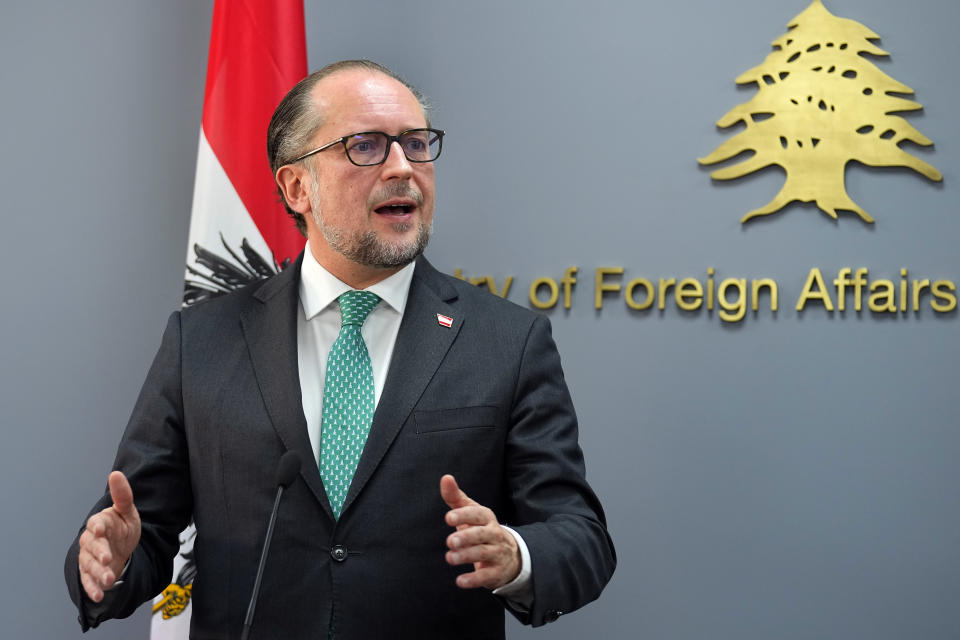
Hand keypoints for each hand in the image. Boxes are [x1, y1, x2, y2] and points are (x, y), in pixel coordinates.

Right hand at [77, 471, 140, 601]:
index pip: (96, 523)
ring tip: (109, 579)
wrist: (121, 548)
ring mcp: (89, 557)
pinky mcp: (90, 573)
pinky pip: (88, 581)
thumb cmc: (122, 527)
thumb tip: (116, 474)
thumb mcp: (128, 512)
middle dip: (99, 553)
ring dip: (98, 573)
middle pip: (92, 547)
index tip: (100, 529)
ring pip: (89, 565)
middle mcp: (91, 540)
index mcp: (100, 523)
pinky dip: (92, 588)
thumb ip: (123, 496)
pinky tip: (100, 594)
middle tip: (107, 559)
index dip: (97, 527)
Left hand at [440, 474, 519, 589]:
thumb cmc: (481, 528)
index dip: (464, 515)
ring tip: (450, 558)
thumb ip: (456, 497)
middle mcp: (494, 534)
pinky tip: (460, 581)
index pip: (477, 514)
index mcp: (486, 518)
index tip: (448, 517)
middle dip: (466, 537)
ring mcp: (497, 553)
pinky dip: (474, 579)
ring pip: (483, 554)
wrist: (508, 554)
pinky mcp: (496, 572)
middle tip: (450, 541)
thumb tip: (445, 478)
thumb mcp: (470, 512)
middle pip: (482, 534)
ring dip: (466, 556)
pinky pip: (486, 575)